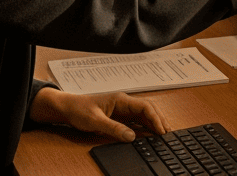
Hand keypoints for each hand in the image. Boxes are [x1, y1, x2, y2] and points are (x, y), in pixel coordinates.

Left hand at [29, 87, 169, 141]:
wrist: (67, 108)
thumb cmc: (79, 110)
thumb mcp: (95, 121)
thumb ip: (113, 129)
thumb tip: (131, 136)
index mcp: (121, 99)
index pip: (144, 107)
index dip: (155, 118)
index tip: (162, 130)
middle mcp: (124, 103)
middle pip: (148, 109)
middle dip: (159, 120)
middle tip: (168, 133)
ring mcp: (122, 109)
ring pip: (143, 115)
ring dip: (153, 123)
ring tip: (163, 134)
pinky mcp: (118, 116)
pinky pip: (136, 121)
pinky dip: (145, 127)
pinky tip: (149, 134)